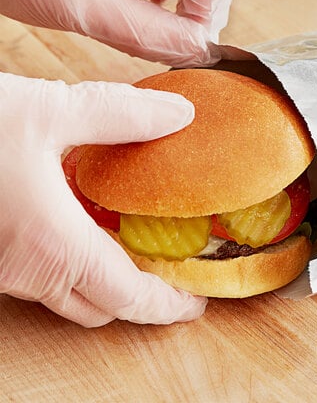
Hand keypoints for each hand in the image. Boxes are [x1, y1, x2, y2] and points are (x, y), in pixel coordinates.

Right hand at [0, 72, 207, 326]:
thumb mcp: (50, 111)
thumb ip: (121, 115)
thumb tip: (181, 115)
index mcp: (55, 248)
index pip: (129, 298)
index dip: (169, 304)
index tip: (198, 299)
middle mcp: (28, 270)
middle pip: (101, 303)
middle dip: (142, 292)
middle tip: (174, 262)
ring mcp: (2, 267)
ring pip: (68, 290)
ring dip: (107, 273)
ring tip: (139, 237)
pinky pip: (40, 270)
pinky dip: (74, 256)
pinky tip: (87, 212)